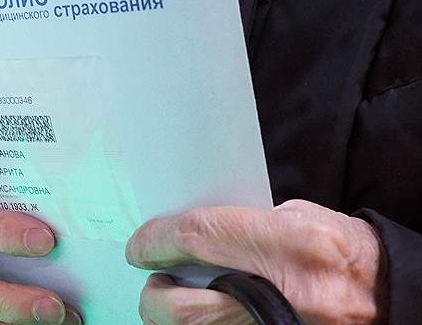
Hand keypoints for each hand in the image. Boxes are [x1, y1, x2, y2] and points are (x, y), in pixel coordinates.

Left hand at [126, 200, 385, 323]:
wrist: (392, 295)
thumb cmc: (347, 250)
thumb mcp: (303, 217)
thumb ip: (247, 221)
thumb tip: (196, 230)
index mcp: (289, 244)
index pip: (196, 239)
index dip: (155, 240)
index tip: (139, 244)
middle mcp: (281, 294)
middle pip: (184, 309)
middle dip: (154, 295)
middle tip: (153, 278)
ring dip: (172, 318)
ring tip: (175, 298)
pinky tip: (203, 312)